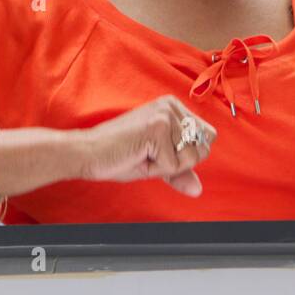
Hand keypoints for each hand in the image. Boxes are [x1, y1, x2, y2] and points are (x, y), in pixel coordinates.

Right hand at [76, 96, 216, 196]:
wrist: (87, 153)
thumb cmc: (117, 156)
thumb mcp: (156, 163)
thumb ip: (180, 171)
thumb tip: (198, 189)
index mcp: (173, 107)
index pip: (207, 136)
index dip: (186, 155)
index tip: (159, 151)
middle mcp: (172, 106)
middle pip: (203, 147)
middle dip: (179, 162)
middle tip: (149, 154)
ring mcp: (165, 115)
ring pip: (190, 158)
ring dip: (166, 166)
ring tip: (142, 154)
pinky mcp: (158, 128)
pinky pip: (173, 165)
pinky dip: (156, 169)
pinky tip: (137, 155)